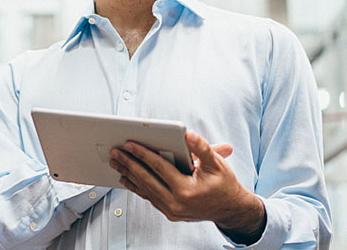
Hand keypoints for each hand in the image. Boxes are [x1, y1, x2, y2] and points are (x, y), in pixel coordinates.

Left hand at [108, 131, 265, 244]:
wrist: (231, 210)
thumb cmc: (224, 185)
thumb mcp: (217, 164)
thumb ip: (202, 147)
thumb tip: (187, 134)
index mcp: (187, 190)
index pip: (159, 168)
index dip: (143, 154)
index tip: (129, 144)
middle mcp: (176, 203)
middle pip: (147, 179)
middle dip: (129, 164)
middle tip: (115, 152)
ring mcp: (172, 210)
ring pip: (145, 189)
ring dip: (129, 175)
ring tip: (116, 162)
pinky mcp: (170, 213)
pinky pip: (149, 197)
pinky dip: (137, 187)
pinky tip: (126, 178)